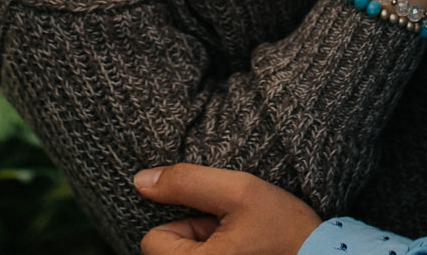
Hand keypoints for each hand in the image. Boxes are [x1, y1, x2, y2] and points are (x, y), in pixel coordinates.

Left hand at [134, 165, 321, 254]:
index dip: (186, 226)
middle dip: (195, 242)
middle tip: (236, 239)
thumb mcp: (240, 192)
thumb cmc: (286, 231)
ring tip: (243, 250)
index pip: (152, 241)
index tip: (220, 227)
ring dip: (207, 253)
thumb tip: (140, 180)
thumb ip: (187, 182)